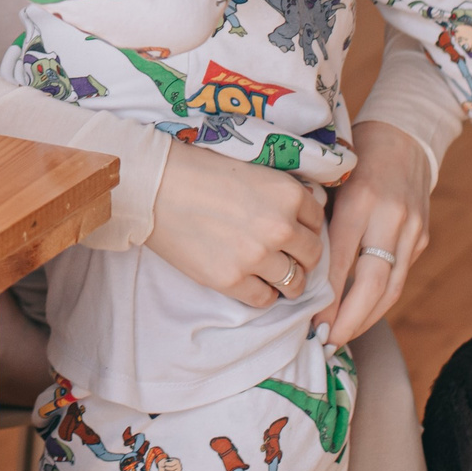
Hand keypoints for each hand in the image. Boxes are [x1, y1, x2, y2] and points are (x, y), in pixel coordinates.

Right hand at [144, 139, 327, 309]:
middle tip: (282, 254)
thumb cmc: (198, 171)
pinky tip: (249, 281)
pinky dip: (262, 293)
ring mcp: (257, 256)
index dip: (304, 226)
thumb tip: (300, 218)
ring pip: (294, 282)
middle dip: (300, 256)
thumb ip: (280, 195)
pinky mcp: (231, 279)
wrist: (154, 186)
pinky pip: (264, 299)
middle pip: (312, 255)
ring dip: (286, 279)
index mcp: (288, 194)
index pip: (318, 220)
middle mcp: (281, 226)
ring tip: (269, 273)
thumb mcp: (251, 170)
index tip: (290, 229)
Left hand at [316, 119, 433, 343]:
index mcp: (362, 201)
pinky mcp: (423, 237)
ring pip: (392, 287)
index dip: (329, 297)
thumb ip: (317, 217)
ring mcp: (412, 230)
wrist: (404, 135)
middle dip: (350, 319)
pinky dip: (380, 301)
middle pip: (374, 283)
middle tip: (326, 342)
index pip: (344, 260)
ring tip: (341, 338)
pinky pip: (400, 277)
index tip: (311, 323)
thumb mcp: (329, 177)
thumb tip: (294, 264)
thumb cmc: (352, 155)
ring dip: (367, 319)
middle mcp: (391, 218)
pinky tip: (360, 315)